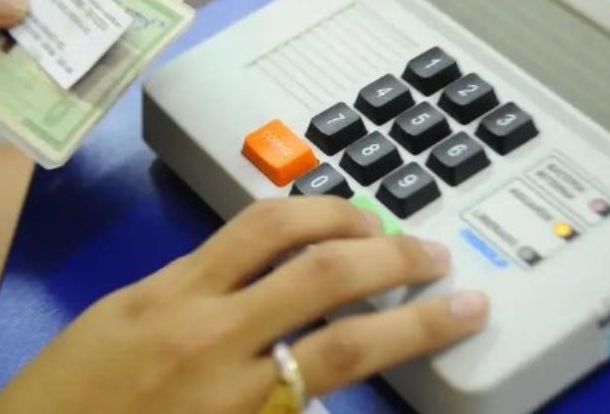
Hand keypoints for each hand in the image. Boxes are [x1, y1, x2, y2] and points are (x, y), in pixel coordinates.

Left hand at [0, 197, 488, 413]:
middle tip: (432, 253)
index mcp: (237, 401)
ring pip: (269, 229)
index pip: (351, 347)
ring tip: (372, 223)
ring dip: (333, 215)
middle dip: (393, 256)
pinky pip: (222, 237)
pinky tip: (299, 226)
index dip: (420, 325)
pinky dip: (276, 223)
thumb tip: (337, 371)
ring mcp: (172, 299)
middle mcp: (210, 338)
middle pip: (322, 273)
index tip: (467, 306)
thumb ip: (287, 410)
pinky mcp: (142, 285)